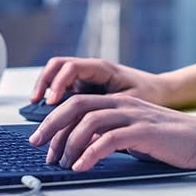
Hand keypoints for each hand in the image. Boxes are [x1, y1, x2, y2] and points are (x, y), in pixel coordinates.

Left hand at [27, 94, 195, 171]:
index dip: (55, 120)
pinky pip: (109, 140)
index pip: (77, 104)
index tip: (41, 139)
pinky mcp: (144, 131)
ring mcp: (133, 116)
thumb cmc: (172, 140)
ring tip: (62, 162)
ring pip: (89, 121)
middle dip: (52, 125)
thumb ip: (112, 135)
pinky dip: (90, 153)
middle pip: (76, 106)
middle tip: (38, 145)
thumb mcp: (135, 133)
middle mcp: (123, 104)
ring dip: (70, 143)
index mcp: (119, 102)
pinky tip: (81, 166)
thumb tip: (85, 149)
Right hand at [30, 57, 171, 105]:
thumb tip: (86, 128)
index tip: (52, 101)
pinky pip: (63, 90)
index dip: (58, 83)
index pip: (71, 67)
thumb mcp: (129, 102)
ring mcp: (86, 78)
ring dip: (44, 91)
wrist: (161, 91)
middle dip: (43, 84)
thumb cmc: (149, 94)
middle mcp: (90, 70)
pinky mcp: (85, 89)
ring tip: (36, 110)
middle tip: (34, 103)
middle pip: (56, 67)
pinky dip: (54, 100)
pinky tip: (51, 117)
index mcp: (102, 68)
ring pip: (56, 77)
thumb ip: (107, 111)